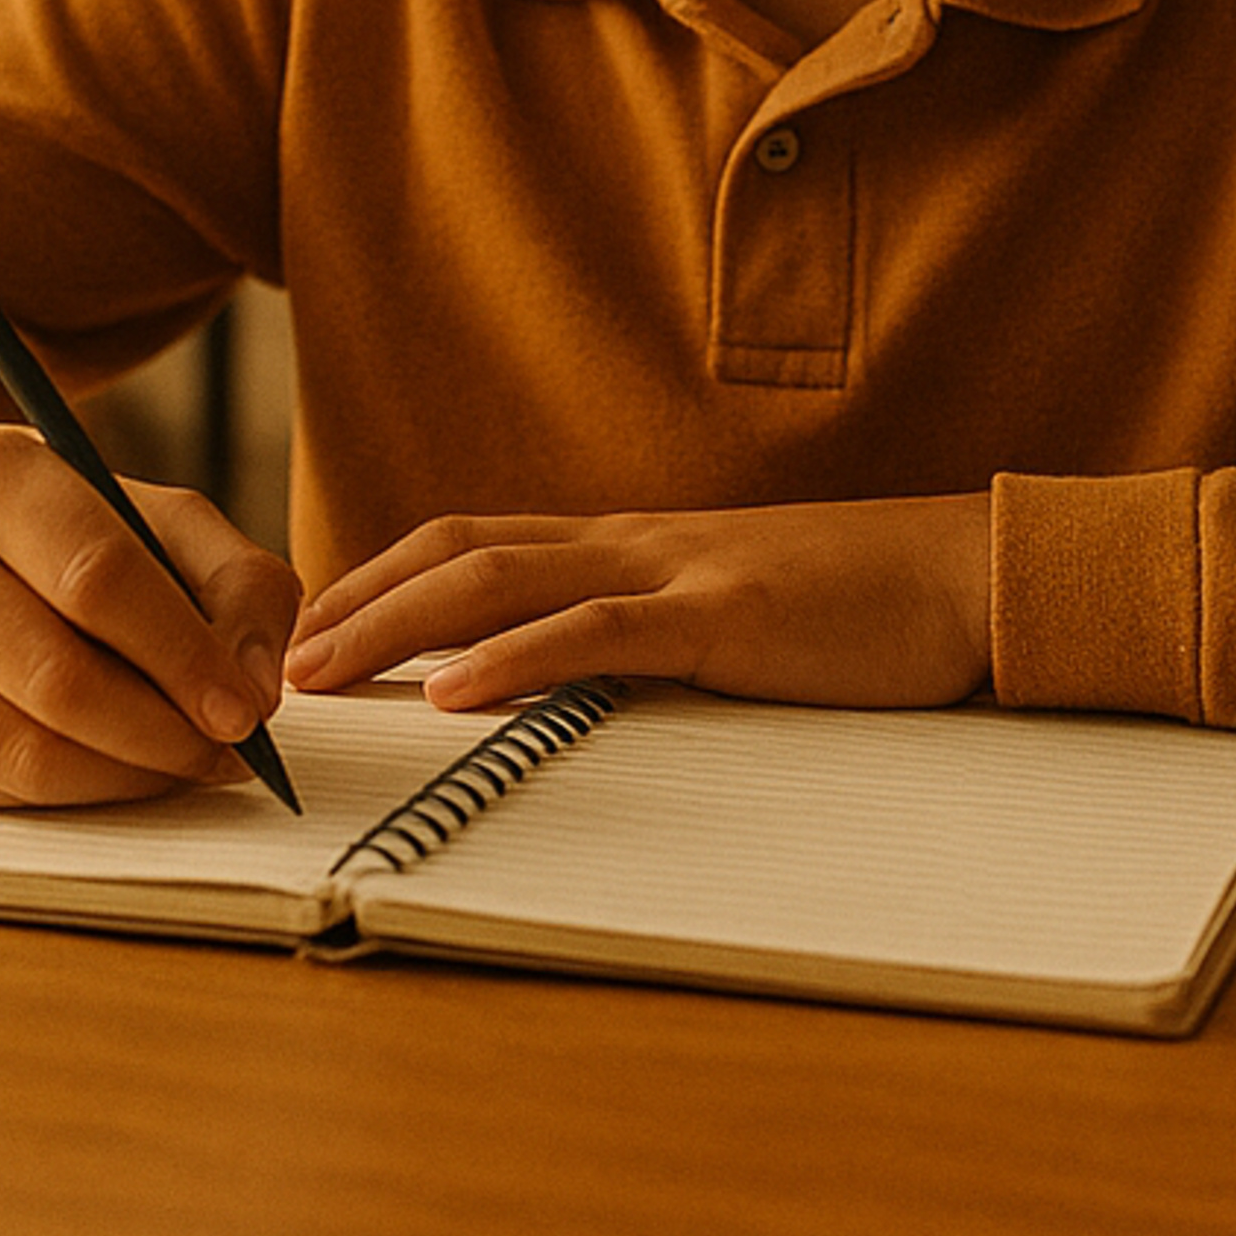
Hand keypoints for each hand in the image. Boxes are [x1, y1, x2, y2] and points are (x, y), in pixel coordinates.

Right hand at [0, 432, 305, 806]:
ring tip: (183, 763)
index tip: (246, 711)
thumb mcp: (161, 521)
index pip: (96, 575)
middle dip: (163, 730)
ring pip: (21, 751)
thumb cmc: (75, 538)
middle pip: (56, 676)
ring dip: (126, 775)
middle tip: (228, 755)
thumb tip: (257, 688)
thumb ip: (237, 585)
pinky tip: (115, 770)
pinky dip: (71, 797)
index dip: (181, 653)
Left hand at [284, 493, 994, 714]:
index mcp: (626, 544)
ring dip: (398, 625)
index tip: (308, 628)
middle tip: (276, 659)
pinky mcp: (722, 615)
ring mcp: (673, 570)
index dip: (381, 578)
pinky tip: (454, 694)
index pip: (471, 542)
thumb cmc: (848, 610)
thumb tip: (559, 684)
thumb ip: (643, 635)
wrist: (959, 577)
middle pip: (458, 551)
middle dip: (357, 601)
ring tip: (323, 671)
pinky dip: (515, 660)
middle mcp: (629, 542)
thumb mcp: (721, 616)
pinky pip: (599, 634)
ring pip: (503, 580)